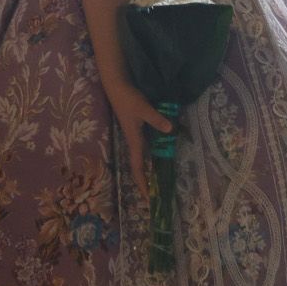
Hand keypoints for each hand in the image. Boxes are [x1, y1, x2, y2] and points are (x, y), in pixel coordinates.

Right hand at [104, 78, 170, 199]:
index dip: (142, 183)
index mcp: (134, 141)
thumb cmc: (128, 99)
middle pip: (139, 166)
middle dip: (145, 181)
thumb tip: (170, 130)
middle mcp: (133, 141)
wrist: (116, 87)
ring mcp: (134, 135)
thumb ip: (156, 119)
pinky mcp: (136, 128)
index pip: (138, 167)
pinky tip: (157, 155)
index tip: (148, 198)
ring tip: (155, 180)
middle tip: (154, 194)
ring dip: (147, 169)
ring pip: (141, 157)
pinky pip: (144, 147)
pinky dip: (150, 155)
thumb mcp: (144, 109)